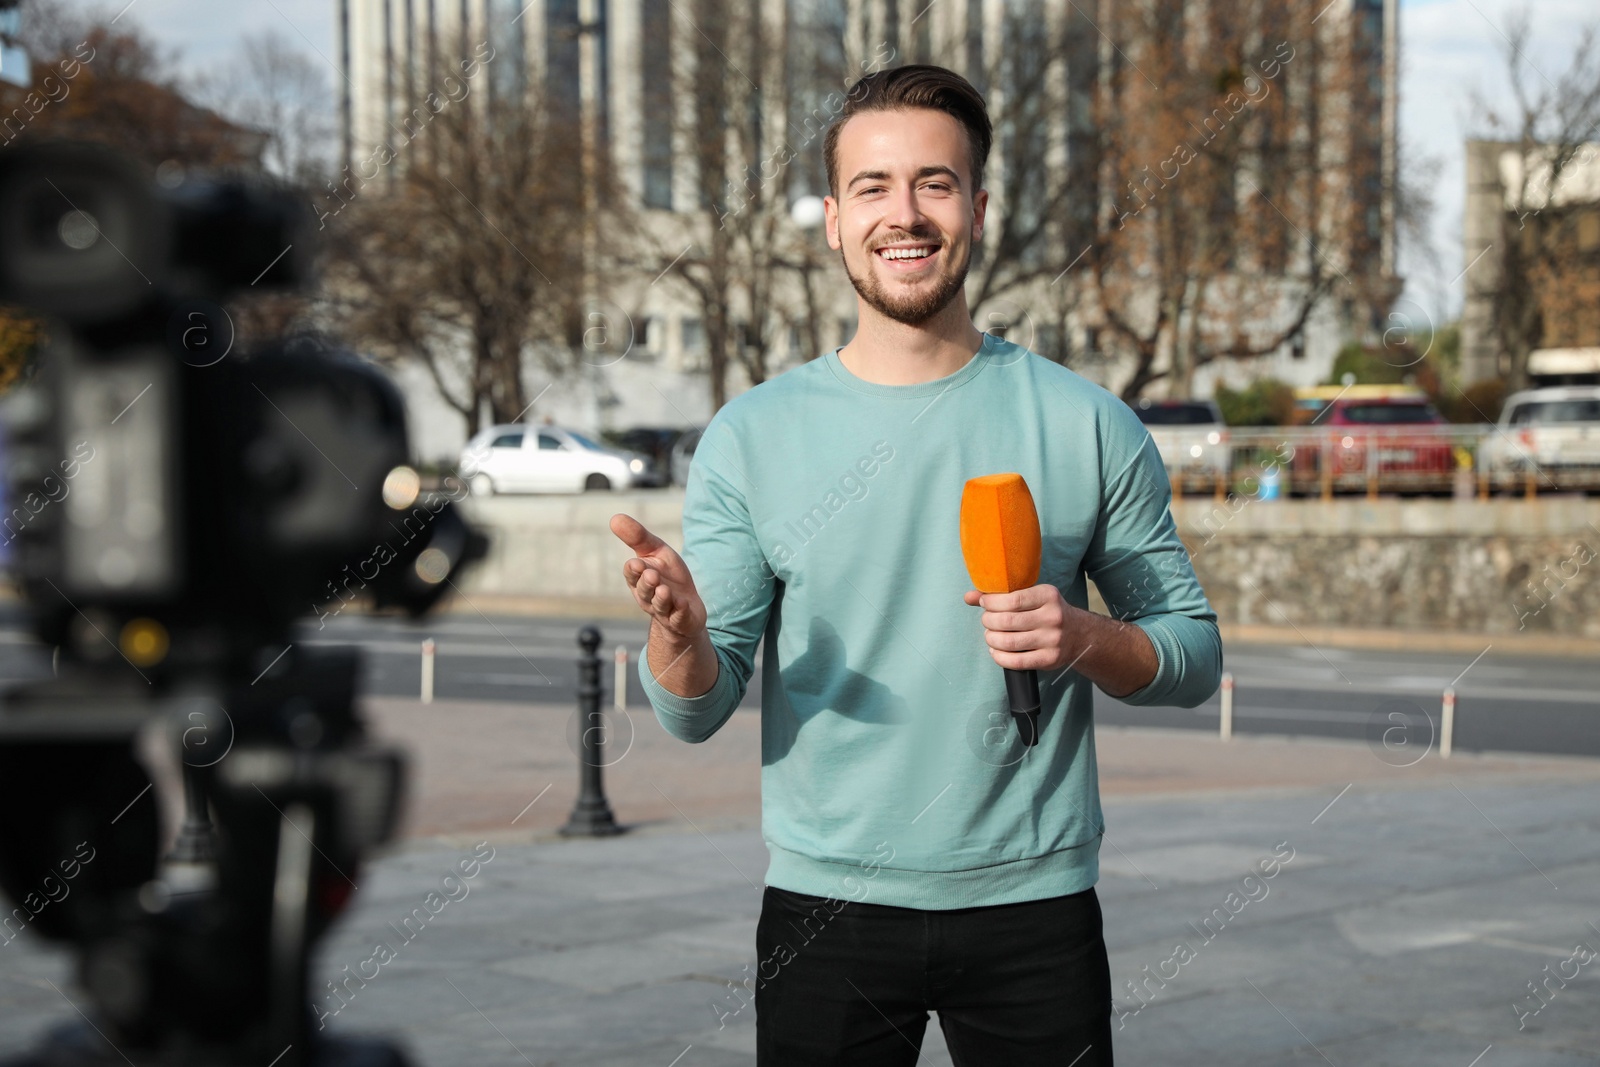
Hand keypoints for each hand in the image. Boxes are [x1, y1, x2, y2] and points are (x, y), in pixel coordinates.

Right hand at [610, 514, 706, 637]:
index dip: (634, 570)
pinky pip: (679, 617)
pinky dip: (680, 611)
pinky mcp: (681, 620)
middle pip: (645, 591)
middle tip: (652, 575)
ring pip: (660, 605)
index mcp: (639, 579)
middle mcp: (649, 597)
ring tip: (664, 590)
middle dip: (647, 583)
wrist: (686, 606)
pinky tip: (683, 604)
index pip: (632, 574)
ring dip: (662, 598)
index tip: (637, 563)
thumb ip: (637, 537)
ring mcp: (665, 610)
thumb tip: (615, 518)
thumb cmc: (668, 576)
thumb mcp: (655, 552)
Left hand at [963, 583, 1079, 671]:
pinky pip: (1016, 662)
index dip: (991, 603)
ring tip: (991, 636)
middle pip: (1007, 621)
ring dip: (991, 639)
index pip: (1012, 599)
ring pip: (1009, 642)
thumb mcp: (1031, 597)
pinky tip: (996, 651)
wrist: (1078, 634)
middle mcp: (1053, 617)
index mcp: (1048, 596)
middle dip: (988, 621)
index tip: (984, 604)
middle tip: (987, 621)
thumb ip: (1000, 596)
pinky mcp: (1049, 659)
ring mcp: (1052, 640)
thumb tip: (968, 597)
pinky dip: (999, 657)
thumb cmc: (1046, 612)